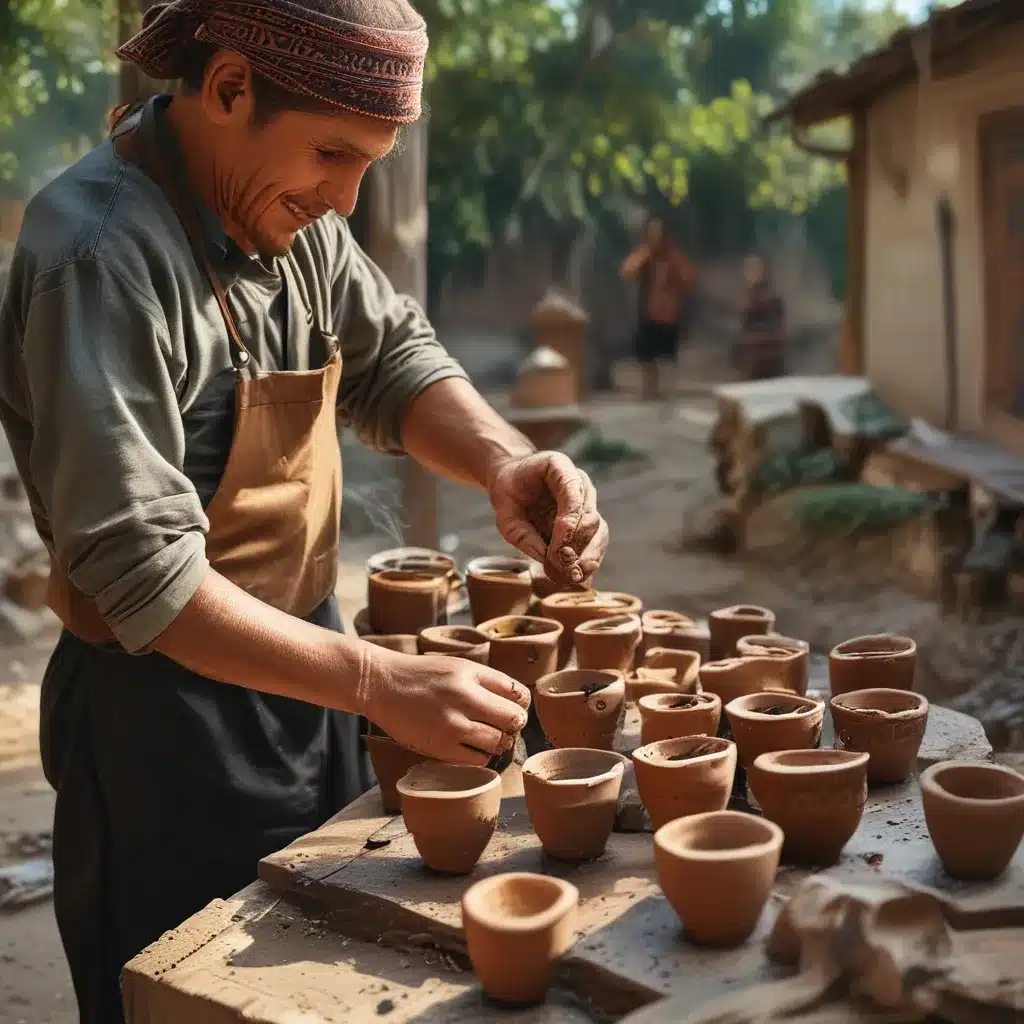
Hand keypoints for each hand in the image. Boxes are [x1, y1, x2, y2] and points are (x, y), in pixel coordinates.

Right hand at [360, 648, 530, 765]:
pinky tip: (471, 748)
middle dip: (514, 725)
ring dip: (498, 743)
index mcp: (472, 672)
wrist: (382, 684)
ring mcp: (453, 722)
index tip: (513, 709)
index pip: (518, 693)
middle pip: (514, 719)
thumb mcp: (457, 667)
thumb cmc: (421, 676)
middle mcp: (465, 696)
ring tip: (487, 738)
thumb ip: (485, 682)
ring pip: (498, 742)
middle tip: (505, 727)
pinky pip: (478, 759)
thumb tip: (516, 705)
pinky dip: (481, 756)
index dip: (521, 705)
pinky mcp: (441, 746)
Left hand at [488, 451, 607, 585]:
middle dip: (577, 545)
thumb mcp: (503, 511)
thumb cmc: (508, 493)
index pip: (573, 492)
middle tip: (560, 565)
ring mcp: (587, 502)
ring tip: (572, 575)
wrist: (513, 483)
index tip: (559, 547)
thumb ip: (520, 533)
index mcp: (558, 466)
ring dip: (588, 556)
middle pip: (590, 516)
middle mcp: (579, 483)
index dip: (570, 521)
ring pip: (599, 531)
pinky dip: (588, 560)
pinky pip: (596, 541)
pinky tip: (576, 575)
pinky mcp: (587, 521)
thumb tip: (545, 558)